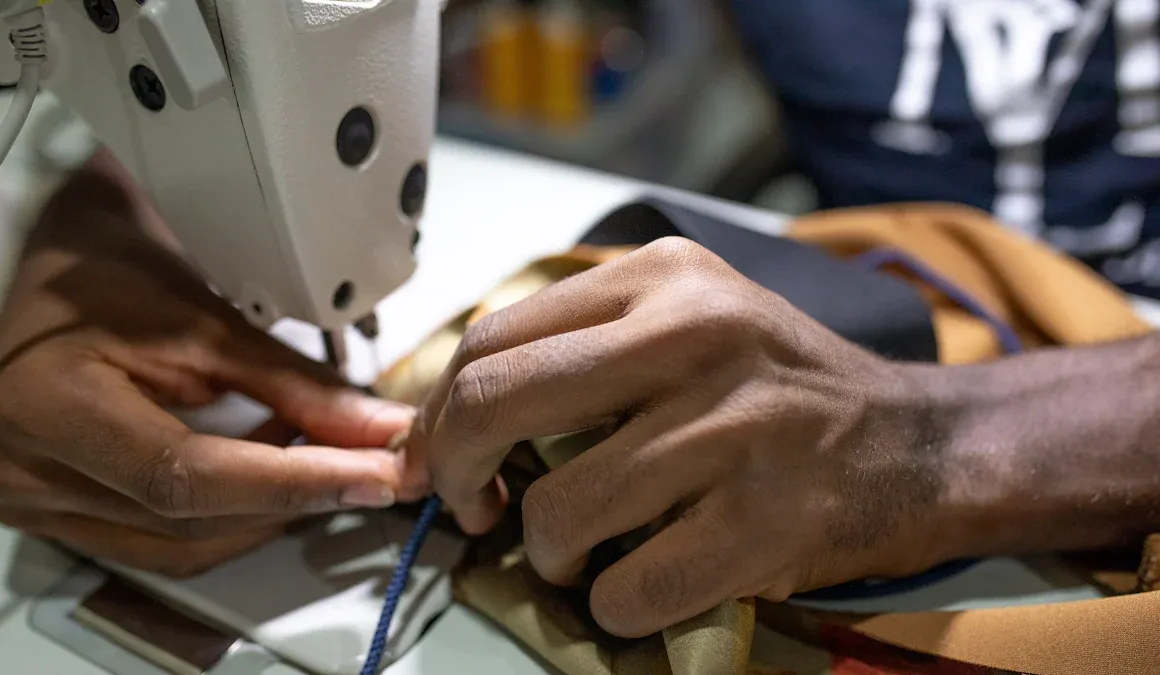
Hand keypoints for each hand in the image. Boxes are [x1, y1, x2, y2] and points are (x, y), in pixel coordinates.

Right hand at [0, 152, 415, 576]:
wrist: (59, 264)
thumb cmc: (116, 267)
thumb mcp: (209, 317)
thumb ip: (296, 385)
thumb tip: (378, 433)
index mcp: (46, 406)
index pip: (185, 474)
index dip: (290, 482)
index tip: (371, 477)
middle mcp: (23, 471)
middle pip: (189, 520)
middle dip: (294, 498)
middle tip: (371, 468)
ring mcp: (34, 501)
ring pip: (183, 545)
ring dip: (266, 511)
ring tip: (315, 453)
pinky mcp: (59, 512)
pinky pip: (162, 542)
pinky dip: (231, 515)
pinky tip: (267, 471)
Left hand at [411, 237, 948, 636]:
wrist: (917, 444)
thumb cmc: (779, 386)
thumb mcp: (688, 319)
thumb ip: (581, 347)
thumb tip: (449, 415)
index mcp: (663, 277)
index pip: (493, 338)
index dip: (440, 411)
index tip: (439, 457)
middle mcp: (696, 334)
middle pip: (496, 402)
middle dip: (455, 472)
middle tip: (473, 507)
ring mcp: (735, 428)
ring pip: (558, 512)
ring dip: (547, 553)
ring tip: (578, 551)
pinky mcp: (766, 521)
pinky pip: (626, 588)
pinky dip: (611, 603)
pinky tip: (637, 582)